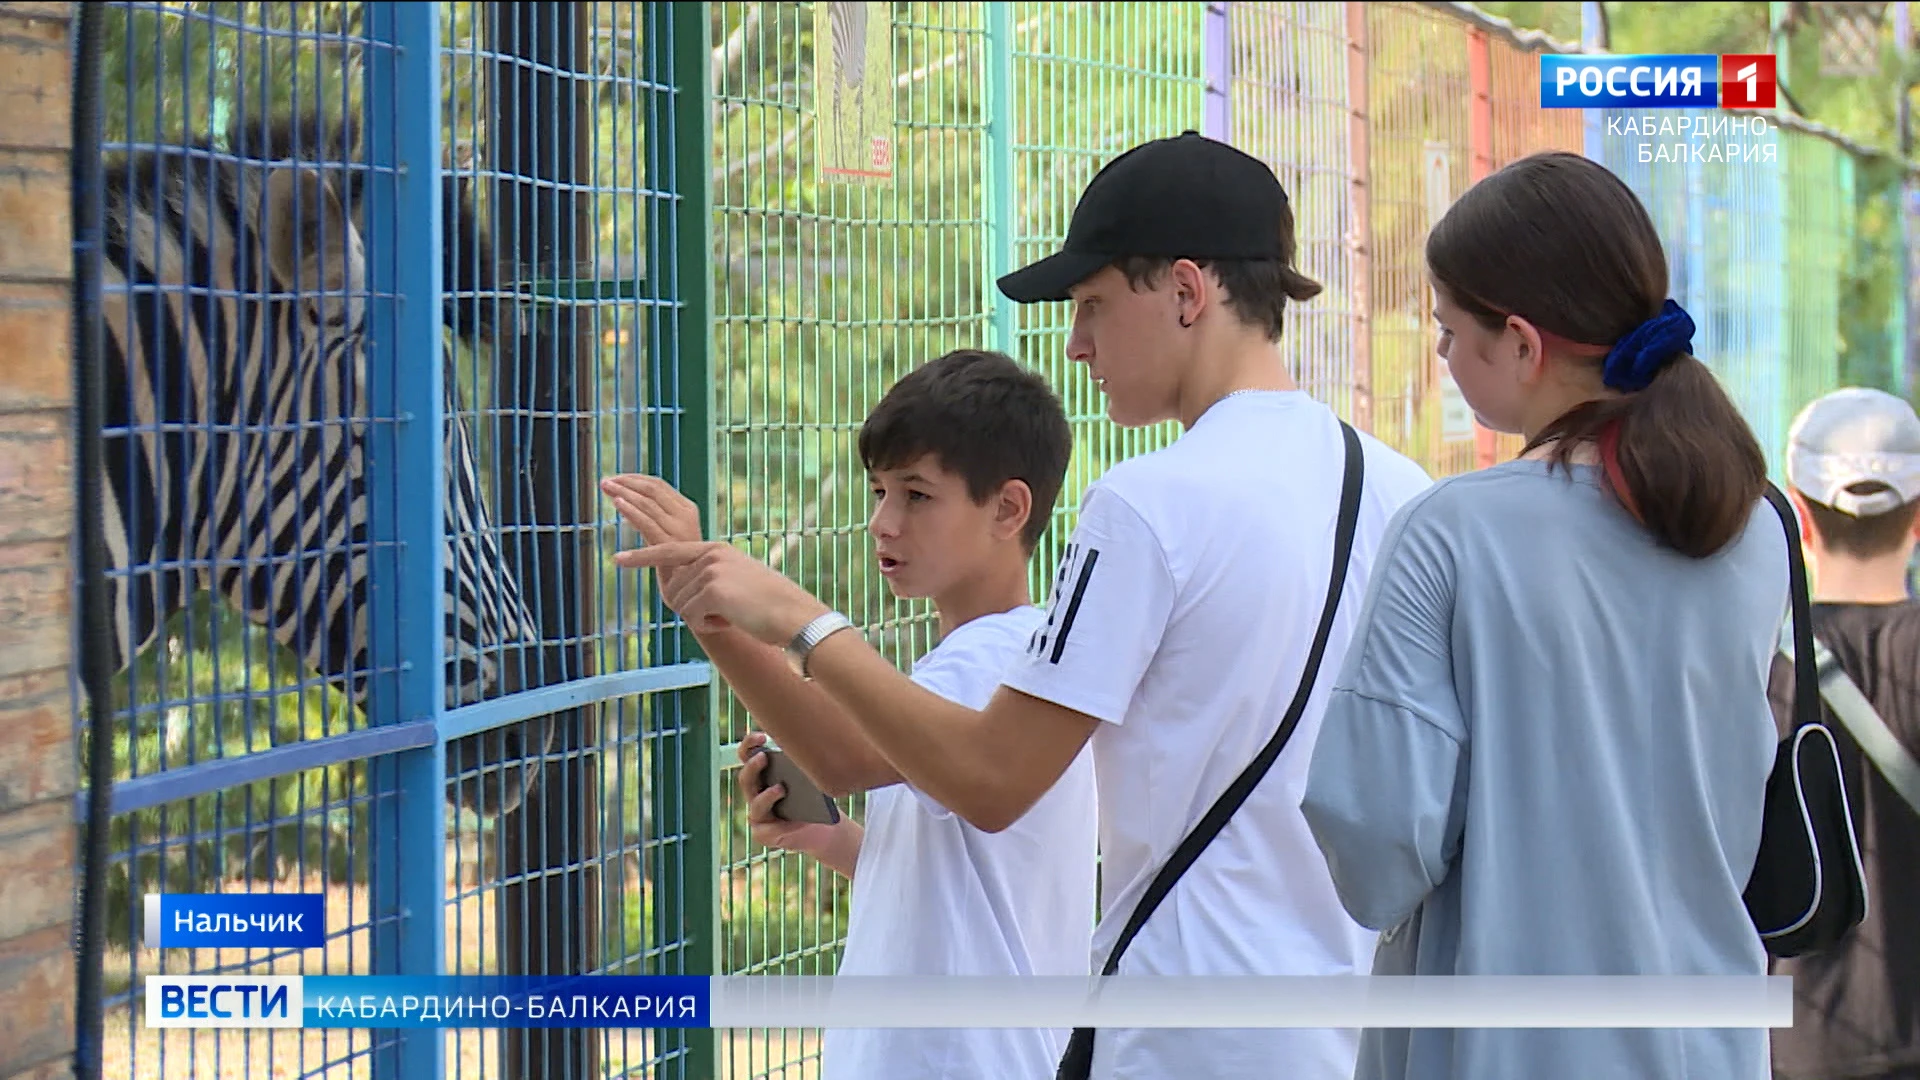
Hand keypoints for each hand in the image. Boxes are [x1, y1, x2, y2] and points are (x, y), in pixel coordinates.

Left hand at [601, 474, 703, 592]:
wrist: (708, 599)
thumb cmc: (688, 575)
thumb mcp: (675, 543)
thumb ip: (659, 527)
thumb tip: (634, 513)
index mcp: (688, 512)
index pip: (659, 486)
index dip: (635, 479)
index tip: (617, 479)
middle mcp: (686, 517)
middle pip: (652, 489)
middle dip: (627, 482)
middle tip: (606, 481)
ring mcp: (680, 531)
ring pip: (647, 503)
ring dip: (624, 493)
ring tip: (606, 488)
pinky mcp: (671, 546)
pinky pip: (647, 524)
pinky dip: (630, 511)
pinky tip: (617, 504)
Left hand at [613, 539, 826, 645]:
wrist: (794, 615)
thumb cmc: (770, 607)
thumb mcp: (738, 584)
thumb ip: (710, 581)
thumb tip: (682, 595)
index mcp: (717, 549)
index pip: (669, 551)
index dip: (642, 557)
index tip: (617, 558)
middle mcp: (711, 554)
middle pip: (674, 588)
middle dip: (692, 610)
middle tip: (725, 616)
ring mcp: (711, 569)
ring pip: (681, 604)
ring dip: (703, 619)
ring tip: (734, 616)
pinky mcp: (712, 588)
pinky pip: (692, 616)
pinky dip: (709, 626)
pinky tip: (732, 622)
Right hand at [735, 732, 843, 856]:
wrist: (820, 827)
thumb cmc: (812, 798)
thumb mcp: (808, 779)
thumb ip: (803, 767)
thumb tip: (811, 754)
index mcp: (762, 774)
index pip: (747, 755)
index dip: (749, 744)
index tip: (761, 736)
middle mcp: (755, 793)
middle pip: (746, 777)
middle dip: (753, 766)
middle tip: (764, 757)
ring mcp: (757, 814)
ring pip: (756, 803)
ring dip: (767, 796)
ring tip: (781, 789)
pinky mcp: (763, 833)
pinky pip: (767, 828)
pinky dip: (780, 825)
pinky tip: (792, 822)